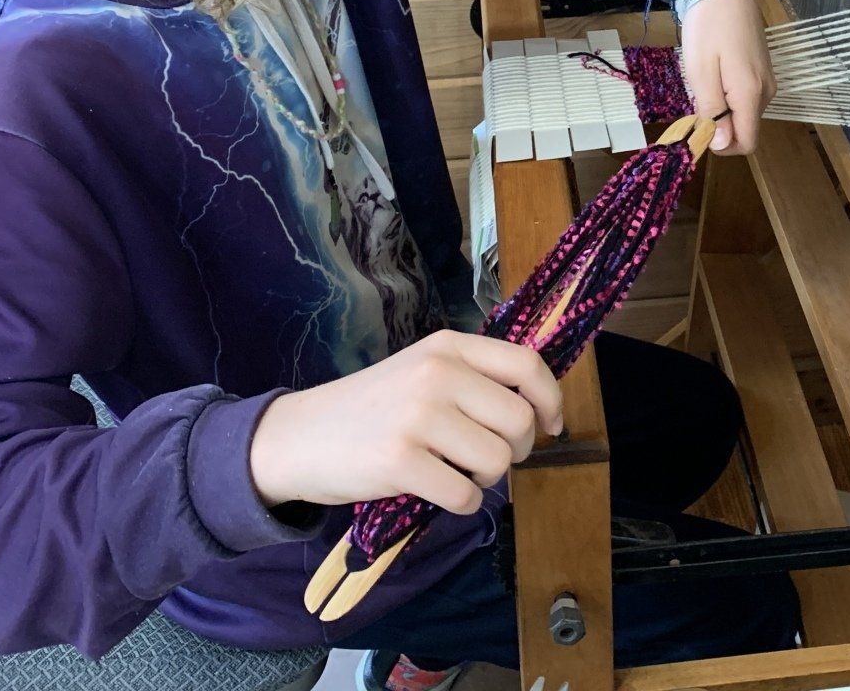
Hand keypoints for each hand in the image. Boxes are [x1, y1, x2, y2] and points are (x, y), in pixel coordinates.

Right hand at [248, 330, 561, 512]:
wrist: (299, 436)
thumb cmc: (371, 408)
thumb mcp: (422, 371)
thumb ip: (473, 379)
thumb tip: (537, 409)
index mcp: (447, 347)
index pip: (526, 364)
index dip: (550, 400)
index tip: (551, 426)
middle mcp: (437, 373)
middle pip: (519, 420)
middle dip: (517, 450)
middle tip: (488, 458)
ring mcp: (418, 416)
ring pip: (497, 461)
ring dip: (485, 479)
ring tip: (454, 471)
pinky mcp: (400, 461)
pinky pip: (465, 495)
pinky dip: (461, 503)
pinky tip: (437, 491)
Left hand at [678, 0, 774, 154]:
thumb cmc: (708, 26)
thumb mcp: (700, 70)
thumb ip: (712, 110)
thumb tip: (721, 144)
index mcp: (751, 94)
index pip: (746, 143)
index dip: (721, 145)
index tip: (697, 127)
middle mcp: (766, 92)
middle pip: (744, 128)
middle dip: (717, 123)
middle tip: (695, 95)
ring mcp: (767, 80)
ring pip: (744, 113)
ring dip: (721, 107)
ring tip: (704, 77)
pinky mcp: (763, 70)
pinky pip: (746, 96)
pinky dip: (728, 94)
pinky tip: (714, 70)